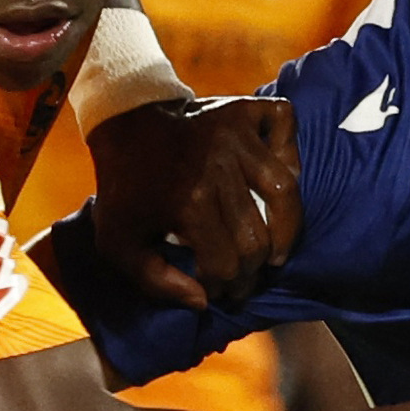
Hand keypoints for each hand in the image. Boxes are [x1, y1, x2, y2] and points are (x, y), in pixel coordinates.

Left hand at [86, 94, 298, 308]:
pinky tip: (282, 181)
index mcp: (188, 202)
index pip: (225, 263)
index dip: (221, 287)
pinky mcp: (245, 108)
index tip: (214, 289)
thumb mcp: (118, 244)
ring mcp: (236, 134)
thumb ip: (154, 282)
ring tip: (277, 251)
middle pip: (256, 237)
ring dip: (286, 229)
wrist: (122, 124)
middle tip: (244, 279)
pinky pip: (285, 124)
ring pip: (284, 190)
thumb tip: (202, 301)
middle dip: (251, 271)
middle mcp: (218, 167)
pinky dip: (291, 150)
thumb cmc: (123, 188)